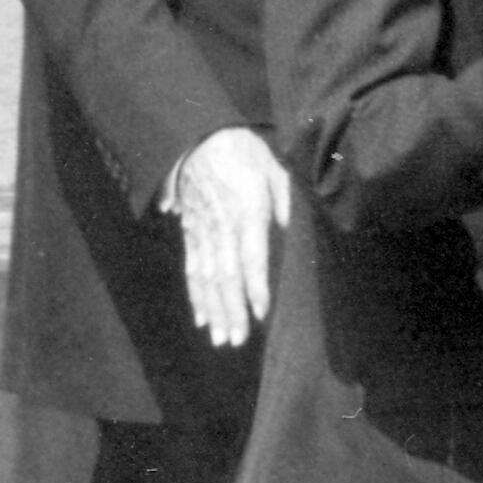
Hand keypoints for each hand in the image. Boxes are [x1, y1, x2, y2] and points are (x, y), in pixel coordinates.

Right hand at [167, 126, 291, 348]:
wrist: (199, 141)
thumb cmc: (246, 154)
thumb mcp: (275, 168)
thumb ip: (285, 199)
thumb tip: (291, 229)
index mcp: (248, 210)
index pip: (251, 256)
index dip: (255, 287)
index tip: (261, 313)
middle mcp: (223, 227)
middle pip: (226, 275)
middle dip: (231, 310)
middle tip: (236, 340)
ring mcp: (204, 233)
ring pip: (207, 278)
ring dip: (213, 310)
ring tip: (220, 338)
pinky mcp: (191, 235)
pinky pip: (192, 270)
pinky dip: (196, 296)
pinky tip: (202, 318)